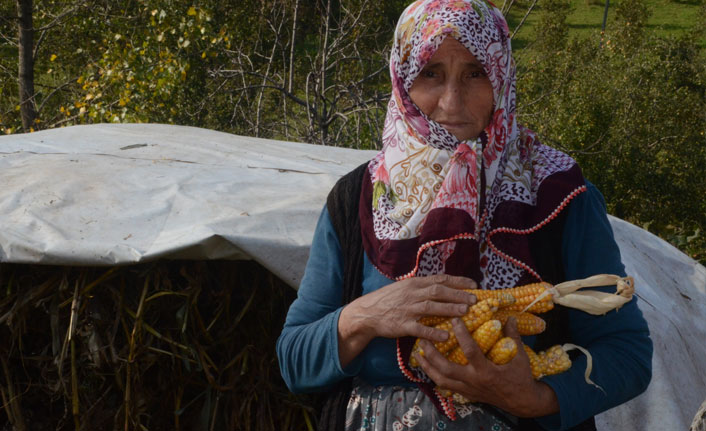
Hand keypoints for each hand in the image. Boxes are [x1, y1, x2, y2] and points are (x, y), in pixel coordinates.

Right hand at [337, 274, 476, 366]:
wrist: (367, 313)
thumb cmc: (388, 300)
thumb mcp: (404, 287)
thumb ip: (422, 287)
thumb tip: (443, 286)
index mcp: (414, 283)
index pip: (440, 279)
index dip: (458, 281)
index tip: (474, 284)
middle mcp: (412, 294)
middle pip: (439, 292)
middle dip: (458, 295)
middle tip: (474, 300)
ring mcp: (408, 309)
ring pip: (432, 307)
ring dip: (449, 309)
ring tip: (465, 312)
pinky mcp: (403, 325)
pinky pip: (420, 329)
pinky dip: (433, 332)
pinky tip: (446, 335)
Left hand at [414, 317, 559, 416]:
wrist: (522, 402)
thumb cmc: (521, 377)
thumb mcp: (520, 357)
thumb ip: (513, 336)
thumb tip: (509, 317)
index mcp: (487, 371)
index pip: (470, 351)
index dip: (461, 334)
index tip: (454, 319)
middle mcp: (474, 381)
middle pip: (446, 369)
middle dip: (432, 354)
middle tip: (423, 339)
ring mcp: (468, 389)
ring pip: (441, 380)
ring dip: (428, 367)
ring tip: (418, 353)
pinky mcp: (466, 394)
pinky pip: (446, 387)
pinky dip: (435, 376)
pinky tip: (428, 367)